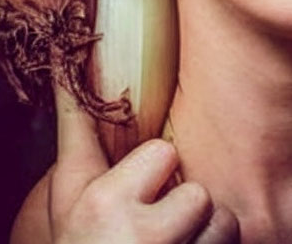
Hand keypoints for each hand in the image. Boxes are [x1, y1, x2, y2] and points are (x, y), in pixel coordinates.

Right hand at [49, 86, 238, 243]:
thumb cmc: (80, 242)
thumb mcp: (71, 191)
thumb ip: (77, 130)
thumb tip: (66, 65)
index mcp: (108, 202)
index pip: (166, 155)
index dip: (156, 176)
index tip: (133, 199)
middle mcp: (141, 238)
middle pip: (201, 195)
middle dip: (185, 211)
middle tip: (154, 233)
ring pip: (225, 226)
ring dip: (206, 239)